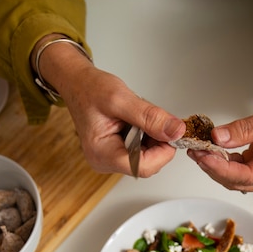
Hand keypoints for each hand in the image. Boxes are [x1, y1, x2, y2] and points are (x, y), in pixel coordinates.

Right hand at [62, 64, 184, 175]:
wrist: (77, 84)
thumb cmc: (89, 90)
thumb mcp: (121, 99)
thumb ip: (150, 117)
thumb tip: (175, 131)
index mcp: (102, 154)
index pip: (144, 167)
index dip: (163, 152)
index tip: (171, 132)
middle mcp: (104, 162)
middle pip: (147, 165)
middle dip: (158, 143)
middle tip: (155, 120)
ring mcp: (110, 160)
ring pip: (146, 159)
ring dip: (153, 139)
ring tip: (139, 119)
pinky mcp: (116, 155)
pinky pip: (141, 153)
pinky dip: (147, 138)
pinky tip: (137, 124)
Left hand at [188, 66, 252, 191]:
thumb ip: (246, 129)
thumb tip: (217, 138)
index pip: (248, 176)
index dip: (224, 169)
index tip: (204, 157)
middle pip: (239, 181)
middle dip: (214, 168)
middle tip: (195, 151)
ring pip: (234, 177)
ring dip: (214, 165)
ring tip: (197, 149)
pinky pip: (235, 167)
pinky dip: (220, 159)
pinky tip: (208, 149)